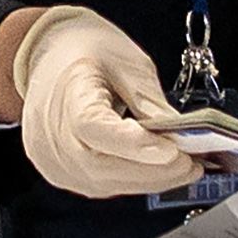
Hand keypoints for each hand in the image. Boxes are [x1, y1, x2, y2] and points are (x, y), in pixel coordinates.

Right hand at [12, 6, 199, 200]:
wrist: (46, 55)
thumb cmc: (83, 51)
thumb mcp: (127, 62)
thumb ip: (151, 102)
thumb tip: (182, 134)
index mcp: (67, 94)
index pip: (94, 128)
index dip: (135, 144)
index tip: (173, 150)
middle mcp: (51, 134)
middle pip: (102, 166)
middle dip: (154, 171)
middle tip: (192, 163)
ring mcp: (52, 159)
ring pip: (104, 183)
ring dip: (148, 180)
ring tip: (182, 168)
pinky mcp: (60, 173)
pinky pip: (100, 185)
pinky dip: (132, 181)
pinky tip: (156, 172)